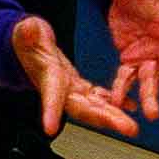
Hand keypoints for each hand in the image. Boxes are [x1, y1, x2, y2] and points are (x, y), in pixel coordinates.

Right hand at [11, 15, 138, 137]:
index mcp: (47, 76)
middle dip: (103, 119)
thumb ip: (28, 32)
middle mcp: (60, 89)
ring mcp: (71, 90)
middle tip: (126, 128)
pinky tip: (130, 106)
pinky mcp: (79, 86)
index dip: (50, 111)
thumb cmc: (28, 38)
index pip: (49, 94)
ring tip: (131, 126)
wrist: (32, 46)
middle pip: (81, 109)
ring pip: (93, 107)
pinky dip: (114, 104)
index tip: (50, 128)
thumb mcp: (27, 31)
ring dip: (113, 117)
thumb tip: (29, 30)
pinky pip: (98, 98)